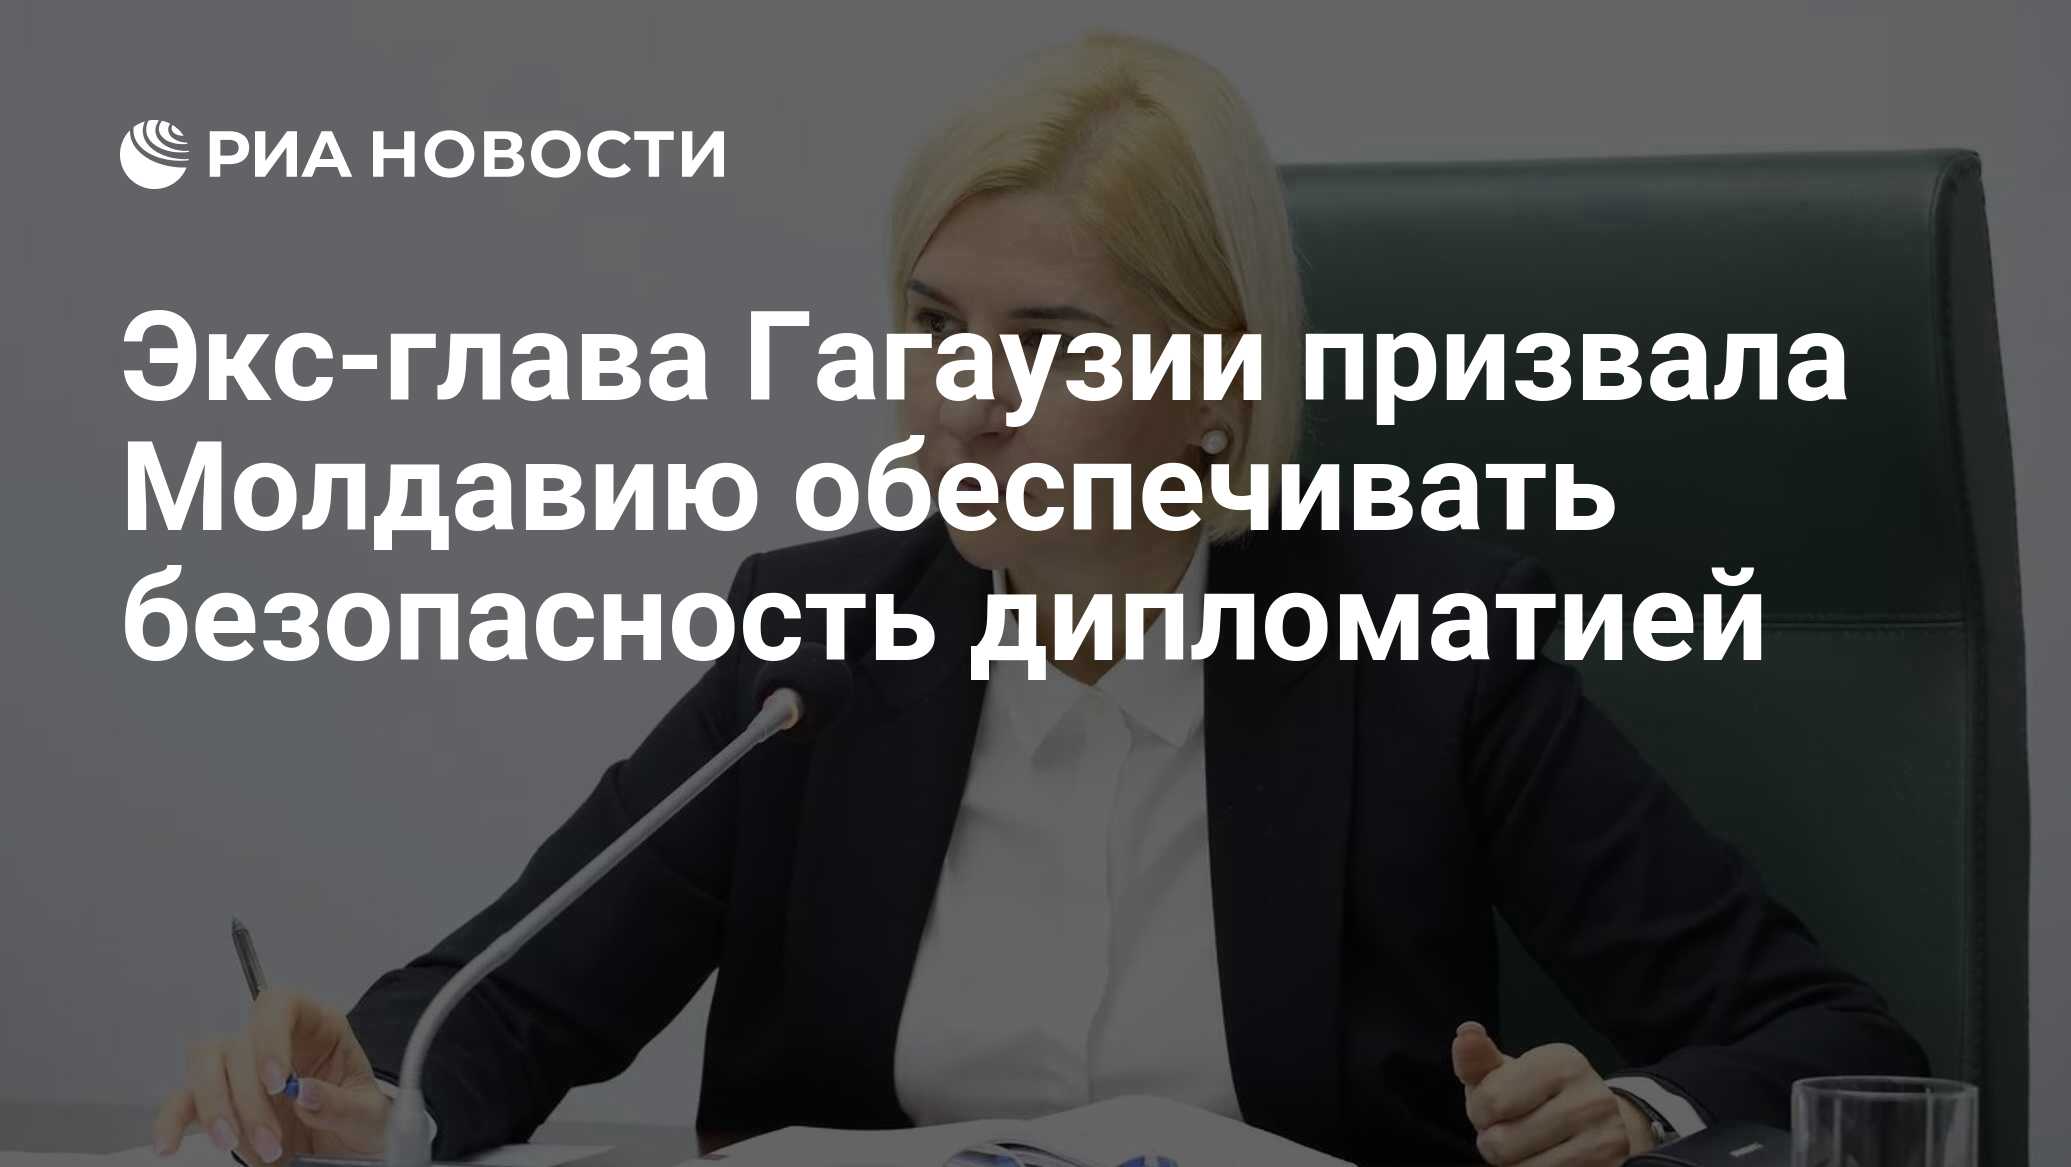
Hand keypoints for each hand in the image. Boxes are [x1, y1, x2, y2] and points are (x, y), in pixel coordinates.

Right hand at [153, 989, 390, 1161]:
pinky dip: (171, 1120)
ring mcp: (241, 1069)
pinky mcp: (220, 1102)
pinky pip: (182, 1101)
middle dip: (249, 1099)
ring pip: (205, 1067)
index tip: (278, 1082)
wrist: (349, 1149)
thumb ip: (341, 1104)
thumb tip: (304, 1094)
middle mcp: (273, 1040)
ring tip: (234, 1144)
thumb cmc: (361, 1119)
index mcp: (316, 1026)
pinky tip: (168, 1144)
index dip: (271, 1036)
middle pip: (239, 1045)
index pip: (280, 1005)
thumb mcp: (369, 1114)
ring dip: (215, 1108)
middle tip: (272, 1142)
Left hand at [1451, 1021, 1655, 1166]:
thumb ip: (1479, 1060)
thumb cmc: (1537, 1094)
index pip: (1490, 1101)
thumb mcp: (1508, 1072)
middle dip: (1493, 1141)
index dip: (1479, 1112)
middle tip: (1512, 1129)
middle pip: (1500, 1143)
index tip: (1495, 1106)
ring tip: (1528, 1146)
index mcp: (1562, 1062)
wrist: (1600, 1124)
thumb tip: (1466, 1032)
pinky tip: (1545, 1159)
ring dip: (1512, 1163)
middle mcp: (1590, 1099)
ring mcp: (1602, 1141)